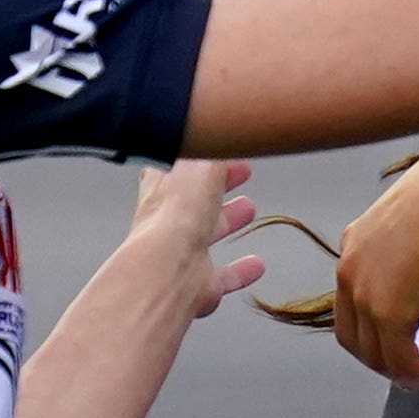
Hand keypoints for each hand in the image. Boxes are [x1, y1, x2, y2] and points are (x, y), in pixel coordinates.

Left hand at [120, 157, 264, 319]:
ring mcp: (181, 253)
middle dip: (217, 185)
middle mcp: (168, 221)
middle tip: (239, 173)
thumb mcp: (202, 165)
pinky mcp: (198, 283)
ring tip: (248, 208)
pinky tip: (255, 265)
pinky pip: (222, 276)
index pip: (177, 164)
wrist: (168, 270)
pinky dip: (239, 270)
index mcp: (163, 188)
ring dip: (227, 220)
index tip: (221, 146)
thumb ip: (216, 150)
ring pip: (205, 234)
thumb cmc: (175, 216)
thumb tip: (226, 134)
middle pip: (194, 198)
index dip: (199, 154)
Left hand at [331, 137, 418, 395]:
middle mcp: (350, 269)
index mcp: (356, 243)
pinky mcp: (387, 313)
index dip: (375, 333)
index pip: (352, 302)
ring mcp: (365, 293)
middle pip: (356, 337)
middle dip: (388, 363)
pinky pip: (400, 361)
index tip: (404, 346)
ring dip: (407, 376)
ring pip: (376, 356)